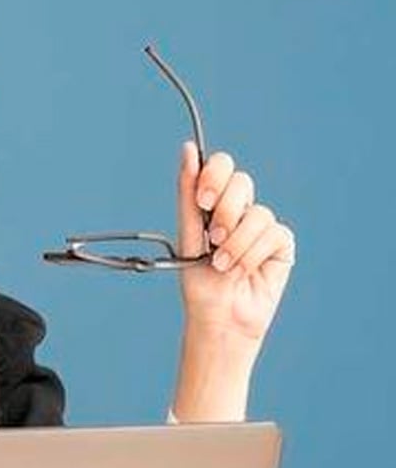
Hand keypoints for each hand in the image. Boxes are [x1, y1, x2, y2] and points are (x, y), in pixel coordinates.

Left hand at [177, 141, 295, 347]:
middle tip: (213, 236)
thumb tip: (187, 150)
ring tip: (223, 265)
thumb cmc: (199, 282)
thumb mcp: (188, 236)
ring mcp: (261, 226)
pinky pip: (273, 233)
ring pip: (256, 212)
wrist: (217, 318)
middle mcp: (239, 211)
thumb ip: (188, 195)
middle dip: (224, 210)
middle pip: (241, 181)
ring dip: (235, 242)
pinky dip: (252, 253)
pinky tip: (242, 270)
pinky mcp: (281, 244)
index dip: (214, 175)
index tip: (203, 201)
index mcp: (214, 204)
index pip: (220, 166)